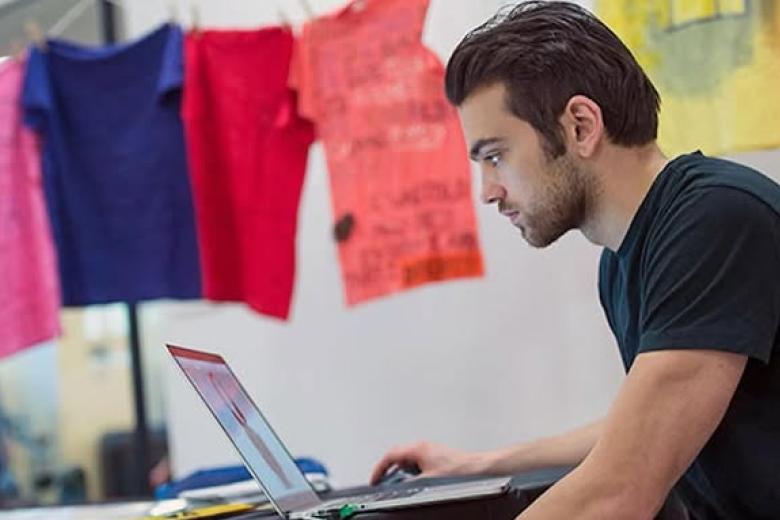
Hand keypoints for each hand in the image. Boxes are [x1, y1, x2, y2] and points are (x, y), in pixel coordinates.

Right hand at [369, 441, 484, 484]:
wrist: (477, 468)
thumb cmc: (459, 469)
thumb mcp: (428, 480)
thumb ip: (410, 483)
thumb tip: (399, 488)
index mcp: (418, 448)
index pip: (390, 455)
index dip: (380, 468)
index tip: (375, 478)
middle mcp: (423, 446)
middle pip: (397, 455)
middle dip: (389, 470)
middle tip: (383, 481)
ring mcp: (429, 450)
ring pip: (407, 459)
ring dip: (402, 471)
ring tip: (400, 484)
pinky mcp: (436, 456)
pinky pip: (417, 461)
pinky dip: (412, 471)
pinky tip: (416, 481)